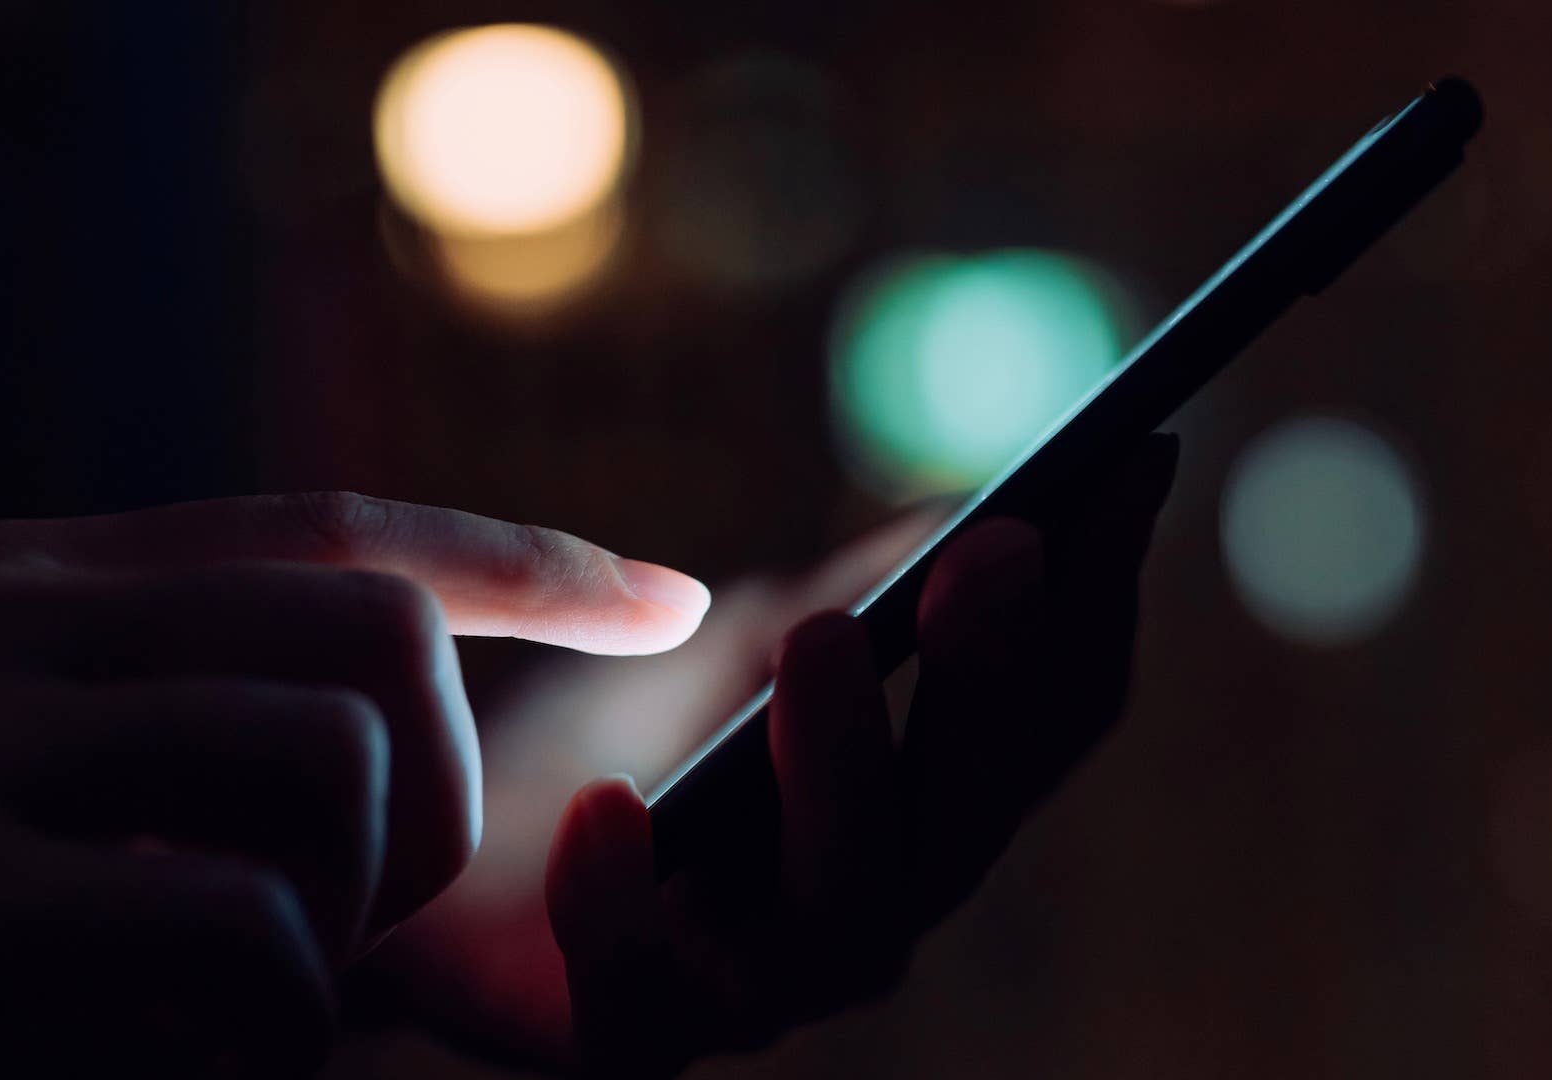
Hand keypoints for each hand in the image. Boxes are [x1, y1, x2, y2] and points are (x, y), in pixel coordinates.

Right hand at [0, 492, 708, 1076]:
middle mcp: (2, 623)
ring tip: (226, 1006)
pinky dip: (266, 1029)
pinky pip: (241, 929)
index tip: (669, 601)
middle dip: (434, 806)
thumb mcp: (58, 821)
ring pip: (340, 767)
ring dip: (342, 929)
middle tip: (346, 932)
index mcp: (42, 590)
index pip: (341, 535)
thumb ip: (212, 768)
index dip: (525, 565)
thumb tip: (425, 779)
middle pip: (385, 639)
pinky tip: (182, 1057)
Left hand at [353, 435, 1176, 1074]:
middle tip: (997, 545)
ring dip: (846, 768)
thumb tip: (979, 510)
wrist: (429, 845)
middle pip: (968, 812)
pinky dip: (630, 906)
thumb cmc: (604, 745)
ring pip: (849, 911)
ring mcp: (753, 985)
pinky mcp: (619, 1034)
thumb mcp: (735, 648)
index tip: (1123, 470)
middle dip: (988, 676)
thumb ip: (855, 597)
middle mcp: (865, 907)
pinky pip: (643, 1000)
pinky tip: (607, 810)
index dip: (1093, 604)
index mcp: (912, 814)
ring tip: (818, 637)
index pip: (1045, 723)